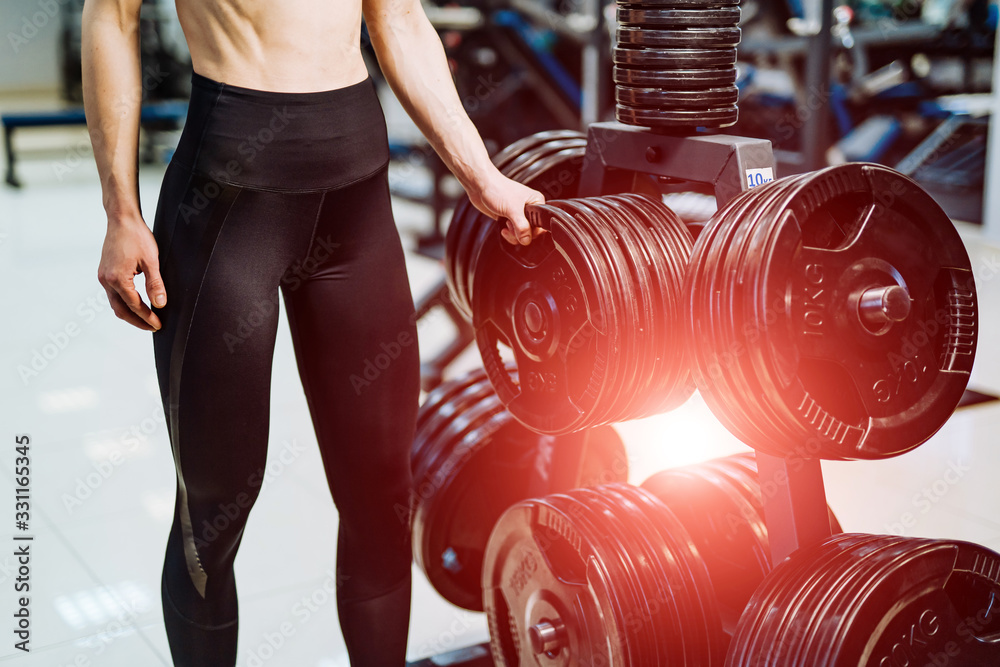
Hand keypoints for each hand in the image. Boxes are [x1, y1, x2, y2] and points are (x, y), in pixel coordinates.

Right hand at [97, 215, 165, 330]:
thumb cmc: (137, 236)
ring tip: (145, 319)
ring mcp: (103, 276)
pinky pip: (112, 294)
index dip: (147, 317)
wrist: (121, 219)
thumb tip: (160, 304)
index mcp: (117, 279)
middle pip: (120, 310)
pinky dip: (123, 302)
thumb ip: (155, 284)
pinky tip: (135, 304)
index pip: (134, 306)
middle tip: (152, 327)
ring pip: (115, 303)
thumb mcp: (151, 261)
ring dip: (129, 313)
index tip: (158, 325)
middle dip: (136, 321)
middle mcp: (106, 280)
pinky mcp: (103, 272)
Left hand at [467, 170, 545, 244]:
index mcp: (536, 202)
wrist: (480, 185)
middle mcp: (529, 208)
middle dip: (520, 233)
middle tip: (511, 224)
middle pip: (531, 231)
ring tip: (506, 224)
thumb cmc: (497, 189)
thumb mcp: (512, 209)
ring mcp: (519, 214)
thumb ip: (522, 227)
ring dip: (513, 234)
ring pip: (522, 234)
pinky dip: (508, 234)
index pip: (541, 224)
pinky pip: (513, 232)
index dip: (532, 232)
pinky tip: (503, 227)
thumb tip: (527, 240)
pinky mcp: (509, 218)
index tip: (522, 231)